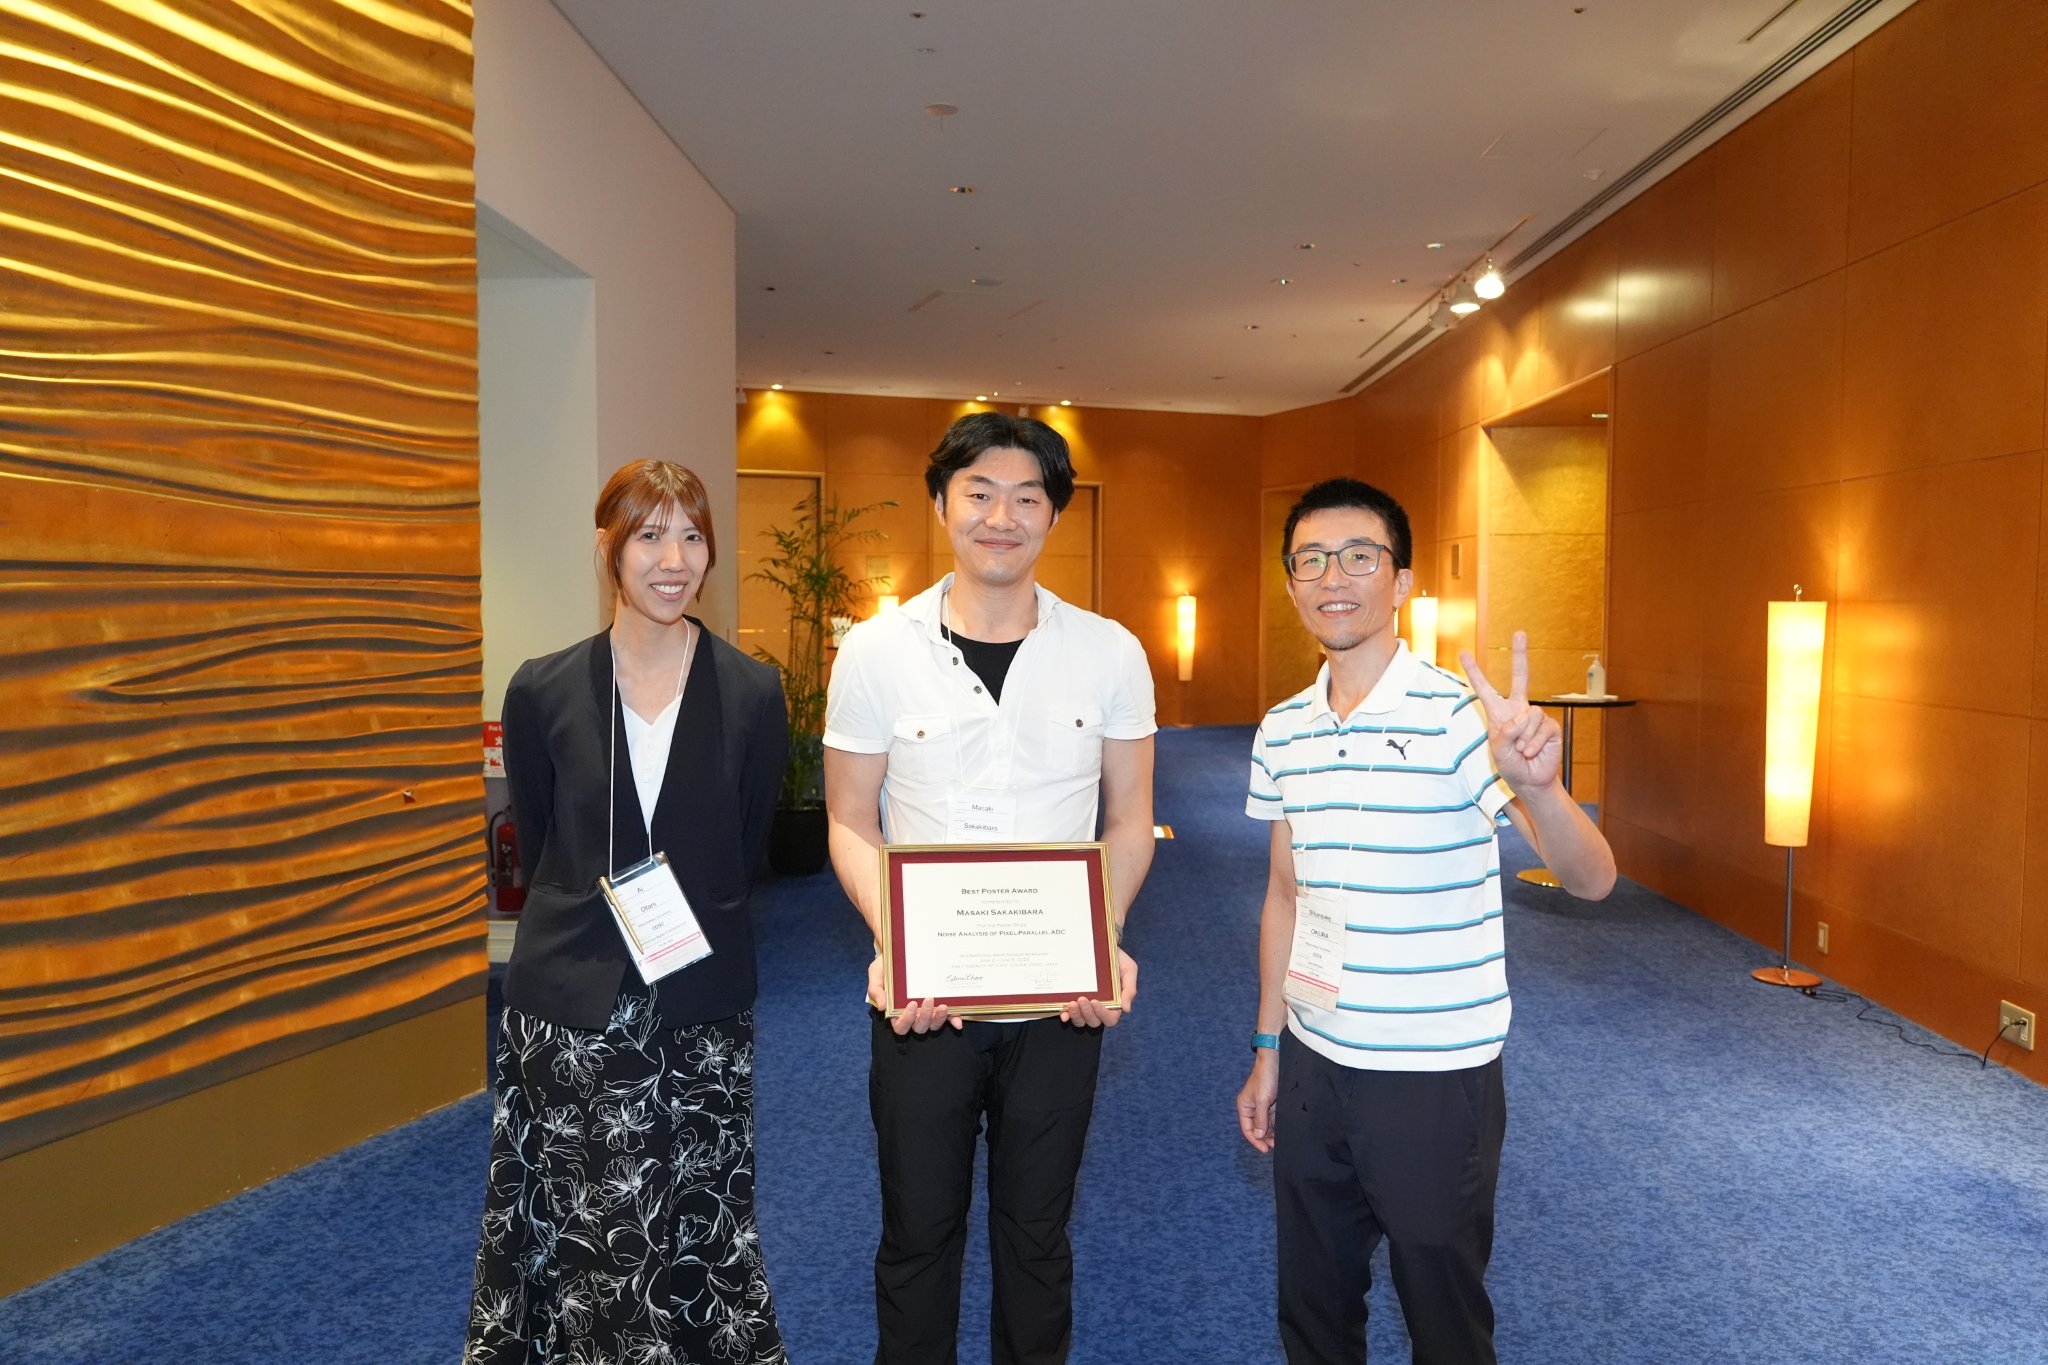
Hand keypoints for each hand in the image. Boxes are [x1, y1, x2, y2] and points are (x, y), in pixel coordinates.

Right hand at [870, 956, 963, 1033]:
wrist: (900, 952)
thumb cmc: (886, 966)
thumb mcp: (876, 974)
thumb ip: (876, 990)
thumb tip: (882, 1007)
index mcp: (896, 1012)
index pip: (900, 1026)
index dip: (907, 1020)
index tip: (911, 1004)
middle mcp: (913, 1015)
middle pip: (919, 1027)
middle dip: (925, 1017)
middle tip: (928, 999)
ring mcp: (927, 1011)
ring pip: (933, 1025)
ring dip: (939, 1019)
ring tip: (943, 1006)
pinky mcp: (939, 1004)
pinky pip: (948, 1017)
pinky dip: (952, 1020)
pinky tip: (958, 1021)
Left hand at [1060, 949, 1136, 1027]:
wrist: (1100, 945)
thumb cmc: (1117, 959)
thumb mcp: (1129, 969)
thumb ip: (1129, 989)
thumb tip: (1126, 1009)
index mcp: (1114, 1004)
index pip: (1110, 1018)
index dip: (1102, 1014)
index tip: (1095, 1001)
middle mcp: (1099, 1008)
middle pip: (1094, 1021)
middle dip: (1087, 1013)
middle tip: (1081, 999)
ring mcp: (1085, 1006)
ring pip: (1081, 1021)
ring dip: (1076, 1015)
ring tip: (1072, 1003)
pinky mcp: (1072, 1000)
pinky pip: (1068, 1014)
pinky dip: (1066, 1015)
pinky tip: (1063, 1013)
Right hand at [1236, 1050, 1278, 1151]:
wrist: (1275, 1062)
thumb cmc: (1265, 1078)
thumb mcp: (1262, 1100)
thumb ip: (1260, 1119)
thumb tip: (1258, 1136)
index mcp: (1244, 1107)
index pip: (1247, 1129)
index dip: (1255, 1141)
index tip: (1265, 1149)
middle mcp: (1252, 1108)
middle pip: (1256, 1129)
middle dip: (1264, 1138)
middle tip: (1275, 1146)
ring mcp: (1262, 1106)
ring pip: (1265, 1125)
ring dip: (1271, 1133)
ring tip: (1280, 1141)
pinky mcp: (1271, 1104)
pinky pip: (1273, 1119)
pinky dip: (1276, 1126)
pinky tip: (1282, 1132)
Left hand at [1459, 630, 1561, 792]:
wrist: (1531, 781)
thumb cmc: (1511, 766)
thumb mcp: (1498, 750)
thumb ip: (1505, 733)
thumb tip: (1522, 717)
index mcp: (1499, 713)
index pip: (1484, 689)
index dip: (1474, 672)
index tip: (1463, 653)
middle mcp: (1518, 710)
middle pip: (1520, 677)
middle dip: (1520, 655)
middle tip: (1520, 632)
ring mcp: (1535, 717)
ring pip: (1530, 715)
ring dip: (1523, 737)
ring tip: (1521, 751)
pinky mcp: (1550, 727)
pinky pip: (1541, 727)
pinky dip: (1534, 743)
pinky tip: (1531, 752)